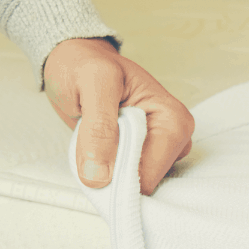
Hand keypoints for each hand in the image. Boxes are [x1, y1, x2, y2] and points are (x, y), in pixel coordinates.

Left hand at [44, 38, 194, 195]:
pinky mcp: (143, 155)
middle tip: (92, 142)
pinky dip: (105, 171)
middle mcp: (173, 137)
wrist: (75, 63)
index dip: (116, 172)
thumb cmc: (86, 66)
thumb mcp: (93, 83)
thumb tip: (99, 175)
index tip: (94, 156)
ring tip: (95, 140)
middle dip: (111, 172)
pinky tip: (97, 147)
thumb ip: (99, 128)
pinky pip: (124, 180)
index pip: (149, 174)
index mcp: (172, 119)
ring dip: (106, 171)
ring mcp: (159, 148)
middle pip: (143, 184)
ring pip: (133, 185)